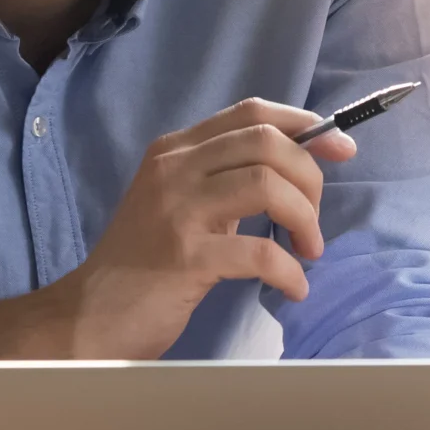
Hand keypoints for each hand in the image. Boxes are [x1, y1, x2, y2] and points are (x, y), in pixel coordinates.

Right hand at [0, 99, 354, 361]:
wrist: (87, 317)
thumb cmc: (143, 265)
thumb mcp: (180, 204)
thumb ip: (224, 179)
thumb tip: (298, 168)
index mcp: (175, 151)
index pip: (251, 113)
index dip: (305, 124)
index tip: (341, 149)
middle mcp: (174, 169)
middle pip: (267, 142)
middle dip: (310, 177)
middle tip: (314, 221)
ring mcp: (176, 211)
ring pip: (267, 185)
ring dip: (304, 219)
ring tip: (308, 251)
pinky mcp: (182, 257)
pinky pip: (258, 253)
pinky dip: (288, 270)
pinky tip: (293, 287)